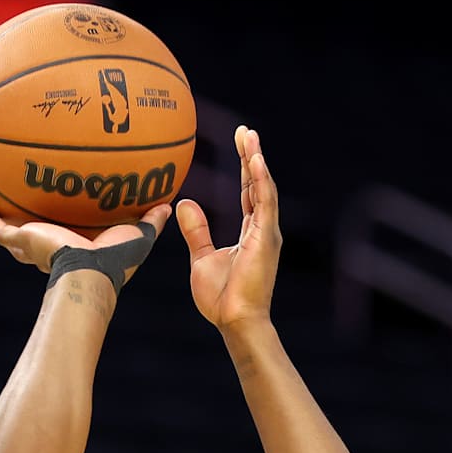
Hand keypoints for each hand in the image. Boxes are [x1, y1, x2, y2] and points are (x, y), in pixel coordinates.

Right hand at [0, 203, 171, 282]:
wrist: (89, 270)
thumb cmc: (115, 261)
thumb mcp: (138, 235)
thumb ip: (151, 221)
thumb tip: (168, 204)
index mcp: (76, 250)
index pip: (67, 242)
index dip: (65, 234)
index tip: (66, 226)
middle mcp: (52, 251)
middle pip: (37, 242)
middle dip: (31, 233)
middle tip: (26, 217)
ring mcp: (35, 247)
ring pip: (15, 237)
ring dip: (6, 226)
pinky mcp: (24, 240)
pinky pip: (1, 230)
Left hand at [176, 125, 279, 333]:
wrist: (234, 321)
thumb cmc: (221, 297)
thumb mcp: (201, 257)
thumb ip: (196, 230)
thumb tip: (184, 204)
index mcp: (251, 232)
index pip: (248, 191)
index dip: (245, 167)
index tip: (241, 141)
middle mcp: (262, 228)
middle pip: (258, 184)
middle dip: (252, 156)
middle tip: (245, 131)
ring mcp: (267, 233)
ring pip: (263, 188)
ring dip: (256, 161)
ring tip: (250, 137)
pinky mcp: (266, 239)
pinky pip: (264, 203)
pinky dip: (260, 180)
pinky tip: (254, 161)